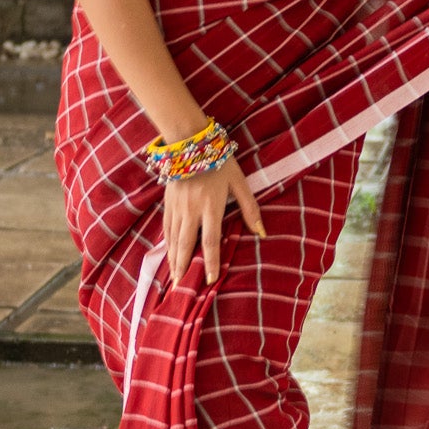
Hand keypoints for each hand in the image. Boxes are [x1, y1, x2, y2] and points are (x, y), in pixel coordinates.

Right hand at [162, 155, 265, 287]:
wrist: (190, 141)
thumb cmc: (220, 161)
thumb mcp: (239, 182)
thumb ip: (250, 208)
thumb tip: (262, 232)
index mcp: (211, 207)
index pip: (209, 242)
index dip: (209, 262)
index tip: (209, 279)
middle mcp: (191, 210)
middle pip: (186, 245)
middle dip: (184, 267)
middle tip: (181, 286)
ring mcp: (177, 207)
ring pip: (173, 239)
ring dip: (173, 259)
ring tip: (173, 276)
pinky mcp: (168, 202)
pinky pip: (166, 227)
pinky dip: (166, 243)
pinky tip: (168, 253)